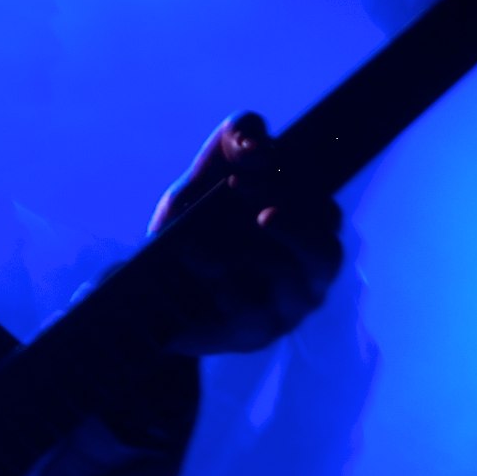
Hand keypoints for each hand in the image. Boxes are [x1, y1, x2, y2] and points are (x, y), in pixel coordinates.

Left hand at [147, 112, 342, 354]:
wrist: (152, 286)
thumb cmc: (194, 224)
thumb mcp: (208, 176)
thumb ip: (236, 141)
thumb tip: (256, 142)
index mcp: (309, 232)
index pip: (322, 209)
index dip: (288, 182)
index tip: (246, 159)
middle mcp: (307, 274)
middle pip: (324, 251)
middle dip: (288, 220)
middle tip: (240, 193)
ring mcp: (286, 308)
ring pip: (291, 281)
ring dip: (246, 252)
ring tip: (202, 237)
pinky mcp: (255, 335)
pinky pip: (252, 312)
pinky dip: (222, 286)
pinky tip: (198, 271)